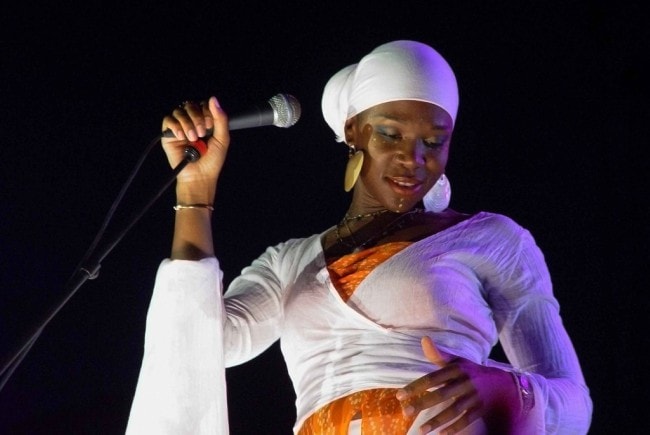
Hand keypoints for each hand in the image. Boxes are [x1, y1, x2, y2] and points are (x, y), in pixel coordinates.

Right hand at [161, 96, 229, 184]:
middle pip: (190, 106)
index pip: (203, 105)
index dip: (206, 111)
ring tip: (192, 138)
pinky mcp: (168, 135)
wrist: (200, 176)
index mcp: (205, 122)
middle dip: (197, 117)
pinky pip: (168, 121)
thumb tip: (214, 99)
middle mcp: (191, 123)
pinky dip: (175, 126)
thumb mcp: (222, 139)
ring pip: (179, 112)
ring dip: (187, 123)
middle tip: (201, 133)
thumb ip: (220, 119)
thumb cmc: (212, 161)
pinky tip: (182, 137)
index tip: (209, 125)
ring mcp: (179, 128)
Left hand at [396, 337, 518, 433]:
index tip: (399, 395)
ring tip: (421, 430)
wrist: (501, 383)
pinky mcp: (480, 409)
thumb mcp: (456, 361)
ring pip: (454, 410)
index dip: (416, 386)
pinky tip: (442, 433)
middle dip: (423, 403)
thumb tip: (424, 339)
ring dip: (437, 421)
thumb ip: (438, 354)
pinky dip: (455, 427)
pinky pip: (467, 419)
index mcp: (456, 369)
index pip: (433, 378)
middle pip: (442, 394)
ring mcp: (474, 397)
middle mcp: (465, 382)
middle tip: (406, 412)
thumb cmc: (470, 371)